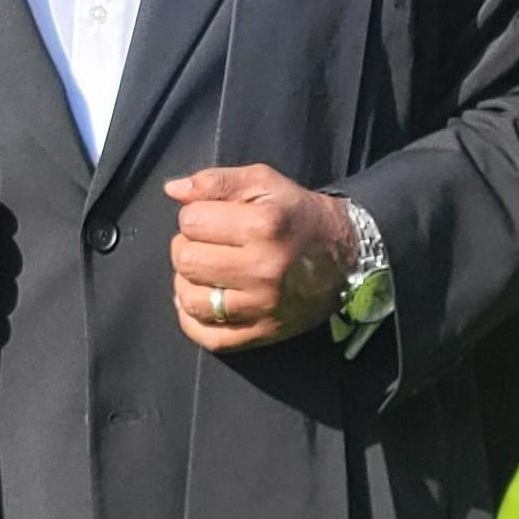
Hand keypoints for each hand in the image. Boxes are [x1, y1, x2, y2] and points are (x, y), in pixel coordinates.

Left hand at [163, 162, 353, 354]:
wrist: (345, 255)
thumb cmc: (297, 214)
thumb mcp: (263, 182)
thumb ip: (215, 182)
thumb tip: (172, 190)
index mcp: (263, 226)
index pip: (190, 222)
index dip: (194, 215)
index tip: (211, 218)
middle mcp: (263, 269)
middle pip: (186, 261)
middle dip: (187, 246)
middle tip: (208, 244)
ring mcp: (263, 306)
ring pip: (190, 299)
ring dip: (188, 282)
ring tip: (206, 270)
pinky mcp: (262, 332)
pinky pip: (208, 336)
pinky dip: (193, 320)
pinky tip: (203, 299)